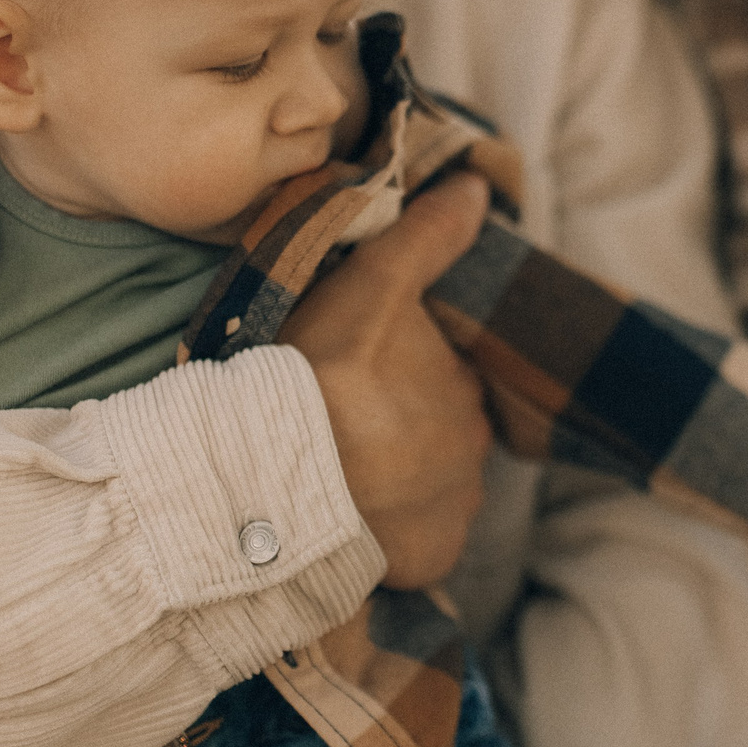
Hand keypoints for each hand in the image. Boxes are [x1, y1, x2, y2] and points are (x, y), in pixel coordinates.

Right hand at [280, 172, 492, 587]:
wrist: (271, 490)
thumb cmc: (312, 380)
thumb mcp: (365, 290)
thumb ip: (423, 239)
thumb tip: (475, 188)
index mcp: (461, 385)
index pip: (438, 376)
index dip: (392, 373)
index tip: (347, 378)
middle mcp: (472, 449)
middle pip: (434, 432)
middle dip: (396, 427)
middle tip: (335, 425)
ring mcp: (454, 508)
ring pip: (427, 486)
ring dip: (394, 480)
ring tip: (334, 474)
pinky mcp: (432, 558)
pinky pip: (418, 542)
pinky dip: (391, 532)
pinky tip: (349, 516)